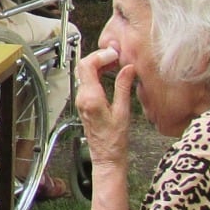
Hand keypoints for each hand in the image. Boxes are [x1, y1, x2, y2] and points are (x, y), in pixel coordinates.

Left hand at [75, 46, 135, 164]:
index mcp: (90, 98)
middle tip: (116, 55)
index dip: (100, 55)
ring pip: (84, 73)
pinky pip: (87, 82)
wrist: (106, 156)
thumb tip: (128, 68)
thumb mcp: (123, 111)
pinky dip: (97, 73)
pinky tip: (110, 72)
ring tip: (116, 61)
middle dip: (99, 57)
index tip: (114, 53)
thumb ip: (123, 87)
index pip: (86, 66)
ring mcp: (81, 100)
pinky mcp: (84, 103)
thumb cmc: (114, 140)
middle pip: (83, 67)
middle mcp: (82, 97)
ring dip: (99, 64)